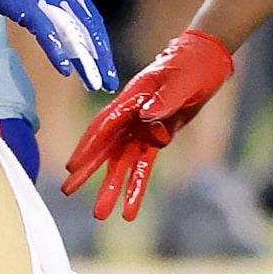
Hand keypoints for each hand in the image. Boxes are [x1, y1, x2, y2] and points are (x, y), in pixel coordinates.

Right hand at [0, 0, 116, 90]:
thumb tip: (40, 16)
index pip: (90, 20)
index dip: (99, 43)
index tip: (104, 64)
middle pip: (90, 30)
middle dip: (101, 58)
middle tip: (109, 81)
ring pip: (75, 35)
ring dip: (87, 62)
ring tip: (96, 82)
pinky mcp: (30, 5)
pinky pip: (49, 34)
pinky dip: (58, 53)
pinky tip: (66, 70)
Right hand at [63, 29, 235, 220]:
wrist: (205, 60)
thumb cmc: (190, 64)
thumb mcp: (181, 80)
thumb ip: (165, 99)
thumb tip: (146, 118)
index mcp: (132, 100)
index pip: (105, 126)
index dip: (88, 146)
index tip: (73, 166)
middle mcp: (130, 117)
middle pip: (105, 148)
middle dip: (87, 170)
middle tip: (67, 191)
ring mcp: (141, 129)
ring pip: (121, 163)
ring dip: (111, 187)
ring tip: (100, 213)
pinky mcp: (156, 138)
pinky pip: (144, 166)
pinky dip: (136, 186)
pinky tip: (130, 209)